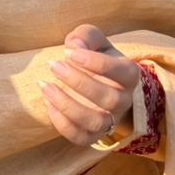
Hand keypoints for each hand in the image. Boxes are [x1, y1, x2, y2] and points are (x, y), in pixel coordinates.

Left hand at [40, 24, 138, 146]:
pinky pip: (81, 137)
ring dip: (67, 105)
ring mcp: (110, 119)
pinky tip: (48, 103)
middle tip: (53, 65)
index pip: (121, 71)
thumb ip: (86, 36)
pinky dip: (62, 123)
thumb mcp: (93, 40)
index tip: (68, 52)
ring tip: (45, 86)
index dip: (94, 62)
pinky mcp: (93, 134)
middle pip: (109, 99)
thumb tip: (75, 45)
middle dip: (78, 82)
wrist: (97, 81)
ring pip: (95, 122)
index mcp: (128, 74)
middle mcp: (123, 100)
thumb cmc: (95, 56)